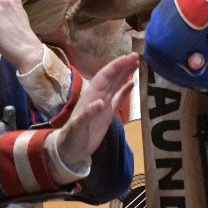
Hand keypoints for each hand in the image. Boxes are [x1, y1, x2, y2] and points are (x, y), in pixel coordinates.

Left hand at [51, 54, 138, 170]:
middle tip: (137, 56)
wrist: (70, 151)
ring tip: (137, 64)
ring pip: (116, 85)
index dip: (115, 67)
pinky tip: (133, 83)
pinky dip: (126, 90)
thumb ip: (88, 114)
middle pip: (112, 77)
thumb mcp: (77, 127)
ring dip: (125, 74)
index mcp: (91, 97)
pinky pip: (118, 98)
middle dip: (123, 66)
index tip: (128, 57)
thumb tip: (101, 102)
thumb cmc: (71, 138)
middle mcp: (98, 97)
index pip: (104, 77)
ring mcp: (103, 105)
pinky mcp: (108, 114)